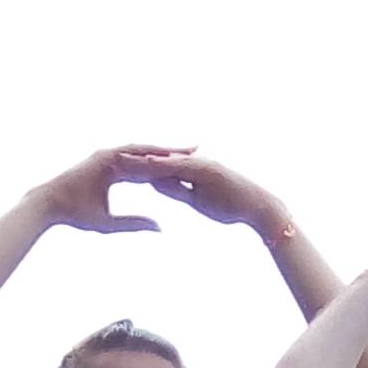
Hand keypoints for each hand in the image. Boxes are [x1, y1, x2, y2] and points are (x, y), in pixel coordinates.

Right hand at [35, 142, 199, 237]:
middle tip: (196, 152)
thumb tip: (159, 227)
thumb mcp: (111, 223)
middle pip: (148, 155)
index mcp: (115, 172)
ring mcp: (107, 155)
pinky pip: (130, 153)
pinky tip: (165, 153)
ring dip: (164, 149)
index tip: (186, 170)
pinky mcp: (103, 156)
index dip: (166, 169)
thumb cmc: (76, 216)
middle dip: (171, 153)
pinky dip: (147, 152)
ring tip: (186, 150)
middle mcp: (113, 160)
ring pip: (142, 150)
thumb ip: (135, 222)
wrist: (52, 206)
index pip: (146, 169)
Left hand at [111, 147, 280, 232]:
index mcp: (186, 171)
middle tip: (109, 161)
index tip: (114, 173)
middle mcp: (191, 163)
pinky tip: (148, 164)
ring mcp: (199, 164)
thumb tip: (156, 184)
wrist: (257, 208)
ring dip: (144, 159)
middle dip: (134, 161)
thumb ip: (176, 190)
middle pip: (157, 160)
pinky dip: (165, 165)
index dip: (135, 170)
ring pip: (166, 160)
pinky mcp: (207, 168)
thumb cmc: (230, 207)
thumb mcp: (195, 200)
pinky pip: (182, 166)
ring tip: (122, 159)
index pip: (156, 170)